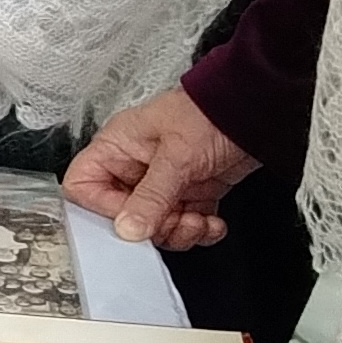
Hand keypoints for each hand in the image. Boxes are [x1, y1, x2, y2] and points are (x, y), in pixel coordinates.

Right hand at [61, 86, 256, 251]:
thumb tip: (128, 229)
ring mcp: (163, 181)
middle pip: (122, 215)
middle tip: (172, 220)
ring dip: (179, 231)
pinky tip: (211, 221)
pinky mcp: (189, 193)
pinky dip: (199, 230)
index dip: (102, 208)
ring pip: (155, 226)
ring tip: (197, 220)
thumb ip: (151, 197)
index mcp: (118, 146)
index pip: (84, 187)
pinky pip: (183, 225)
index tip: (131, 216)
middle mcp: (136, 166)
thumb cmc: (211, 112)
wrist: (257, 111)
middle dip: (152, 226)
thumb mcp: (177, 156)